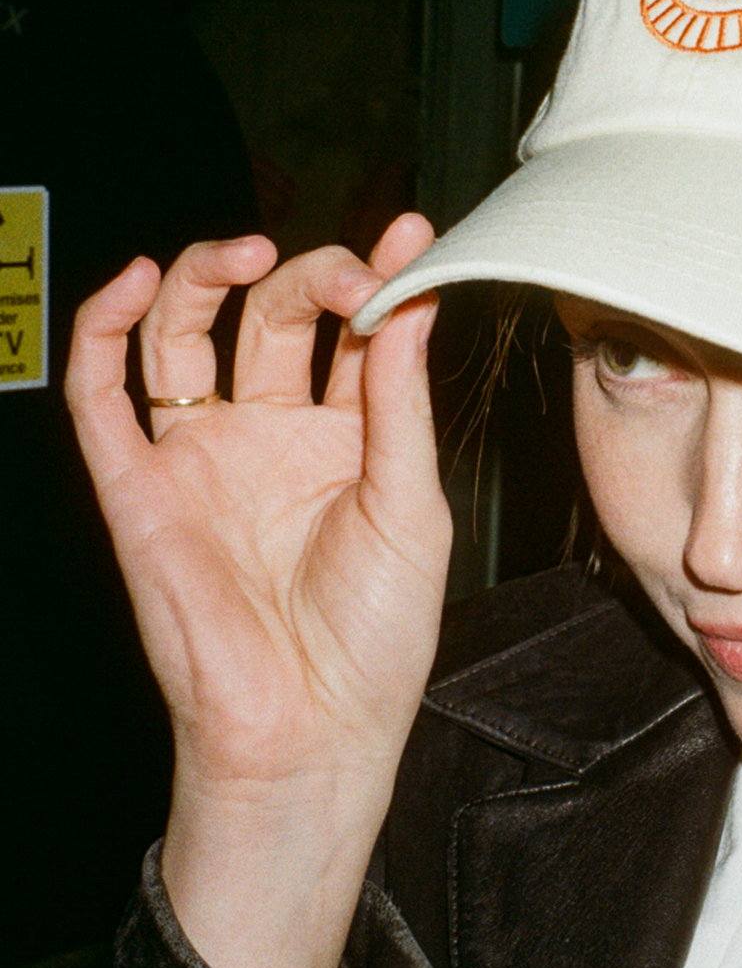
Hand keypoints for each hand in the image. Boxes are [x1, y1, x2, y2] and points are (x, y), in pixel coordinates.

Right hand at [66, 216, 453, 967]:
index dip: (373, 280)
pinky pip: (101, 394)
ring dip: (206, 279)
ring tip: (249, 255)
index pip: (352, 334)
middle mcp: (272, 439)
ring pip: (183, 336)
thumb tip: (414, 298)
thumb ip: (401, 399)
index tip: (407, 238)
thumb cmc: (373, 642)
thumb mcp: (410, 506)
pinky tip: (138, 282)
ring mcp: (203, 457)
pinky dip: (105, 329)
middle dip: (305, 278)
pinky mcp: (138, 486)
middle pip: (271, 321)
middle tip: (342, 273)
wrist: (311, 729)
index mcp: (348, 443)